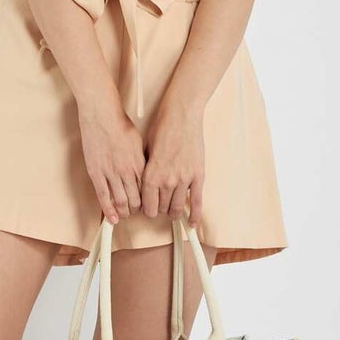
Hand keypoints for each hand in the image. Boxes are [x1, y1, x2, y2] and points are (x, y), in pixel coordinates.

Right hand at [78, 104, 143, 223]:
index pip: (147, 190)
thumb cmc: (120, 124)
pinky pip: (103, 196)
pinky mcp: (96, 172)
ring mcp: (111, 173)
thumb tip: (144, 172)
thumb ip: (141, 160)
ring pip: (120, 201)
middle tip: (135, 213)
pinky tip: (111, 219)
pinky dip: (108, 210)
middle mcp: (127, 171)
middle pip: (135, 199)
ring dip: (123, 212)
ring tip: (124, 216)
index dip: (148, 201)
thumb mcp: (138, 142)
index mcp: (140, 163)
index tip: (147, 205)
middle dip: (137, 210)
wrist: (101, 114)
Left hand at [142, 97, 205, 226]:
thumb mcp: (144, 150)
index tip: (147, 208)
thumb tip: (141, 186)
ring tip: (171, 212)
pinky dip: (194, 215)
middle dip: (159, 210)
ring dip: (172, 213)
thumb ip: (144, 171)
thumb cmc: (161, 128)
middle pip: (161, 209)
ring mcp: (184, 180)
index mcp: (150, 175)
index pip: (147, 206)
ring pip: (176, 208)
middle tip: (159, 207)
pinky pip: (196, 202)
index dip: (146, 210)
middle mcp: (166, 181)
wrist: (182, 115)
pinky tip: (192, 224)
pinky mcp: (198, 176)